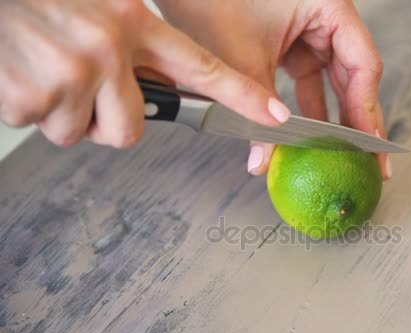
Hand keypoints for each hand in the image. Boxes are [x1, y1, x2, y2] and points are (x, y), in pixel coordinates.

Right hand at [0, 0, 289, 147]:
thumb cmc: (37, 0)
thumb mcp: (98, 6)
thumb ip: (134, 44)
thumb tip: (158, 84)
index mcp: (131, 18)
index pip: (203, 67)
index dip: (243, 96)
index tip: (277, 115)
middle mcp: (109, 46)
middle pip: (131, 128)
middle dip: (106, 118)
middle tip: (78, 82)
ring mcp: (72, 73)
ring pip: (85, 133)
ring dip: (64, 113)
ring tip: (43, 67)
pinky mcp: (33, 97)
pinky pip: (43, 128)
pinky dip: (29, 110)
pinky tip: (19, 72)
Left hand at [155, 0, 391, 179]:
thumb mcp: (242, 58)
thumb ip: (257, 110)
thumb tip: (263, 161)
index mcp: (330, 7)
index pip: (363, 65)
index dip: (367, 110)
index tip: (370, 145)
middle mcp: (328, 17)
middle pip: (355, 76)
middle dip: (359, 120)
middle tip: (372, 161)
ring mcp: (313, 30)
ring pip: (336, 80)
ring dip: (338, 117)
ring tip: (347, 154)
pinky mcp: (295, 42)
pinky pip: (313, 78)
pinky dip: (313, 106)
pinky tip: (315, 136)